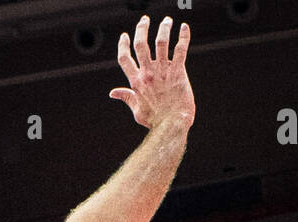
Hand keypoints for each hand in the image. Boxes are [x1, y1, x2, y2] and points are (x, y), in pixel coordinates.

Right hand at [110, 16, 194, 130]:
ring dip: (163, 28)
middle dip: (141, 28)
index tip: (125, 36)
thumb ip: (126, 97)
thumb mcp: (137, 111)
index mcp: (136, 82)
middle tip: (145, 20)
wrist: (172, 126)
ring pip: (161, 42)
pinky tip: (184, 27)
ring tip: (167, 20)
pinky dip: (183, 36)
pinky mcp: (178, 72)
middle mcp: (148, 74)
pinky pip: (180, 49)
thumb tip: (113, 92)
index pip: (124, 58)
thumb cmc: (155, 121)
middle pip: (141, 44)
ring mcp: (163, 71)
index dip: (123, 45)